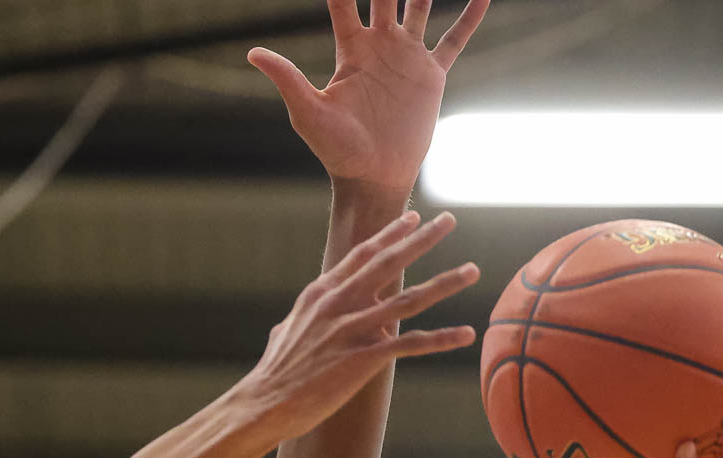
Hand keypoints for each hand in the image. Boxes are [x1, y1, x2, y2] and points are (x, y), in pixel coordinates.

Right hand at [237, 210, 478, 439]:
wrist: (265, 402)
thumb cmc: (274, 374)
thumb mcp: (284, 334)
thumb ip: (295, 323)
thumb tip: (288, 326)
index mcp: (322, 293)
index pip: (362, 254)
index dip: (390, 234)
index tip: (413, 218)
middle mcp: (340, 303)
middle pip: (390, 262)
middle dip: (423, 240)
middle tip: (449, 220)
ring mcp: (354, 328)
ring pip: (410, 298)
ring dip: (445, 283)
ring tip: (472, 270)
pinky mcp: (365, 357)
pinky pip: (412, 344)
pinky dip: (442, 338)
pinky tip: (467, 334)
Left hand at [249, 0, 490, 188]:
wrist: (373, 175)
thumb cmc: (335, 149)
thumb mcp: (307, 111)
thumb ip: (286, 78)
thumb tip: (252, 53)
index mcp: (350, 49)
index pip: (343, 1)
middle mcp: (379, 46)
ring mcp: (407, 57)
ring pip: (421, 8)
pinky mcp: (431, 75)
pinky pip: (454, 40)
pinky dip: (470, 17)